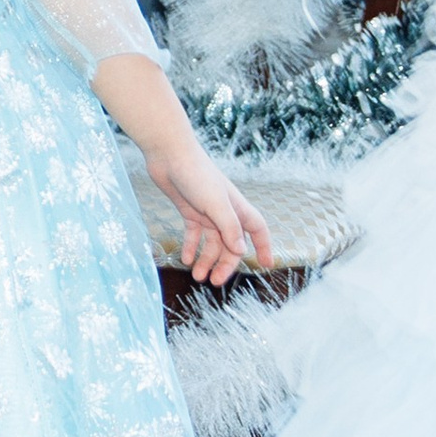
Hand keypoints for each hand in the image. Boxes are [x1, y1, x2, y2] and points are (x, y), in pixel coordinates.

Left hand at [146, 141, 274, 287]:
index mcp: (237, 207)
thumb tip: (242, 251)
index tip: (266, 265)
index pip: (257, 230)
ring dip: (206, 259)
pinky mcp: (189, 210)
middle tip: (215, 281)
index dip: (264, 247)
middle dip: (225, 263)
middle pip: (231, 244)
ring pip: (211, 242)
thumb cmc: (196, 174)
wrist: (169, 155)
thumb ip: (230, 228)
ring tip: (197, 276)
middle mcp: (224, 211)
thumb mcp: (216, 204)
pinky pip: (193, 234)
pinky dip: (191, 247)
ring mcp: (206, 211)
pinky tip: (185, 258)